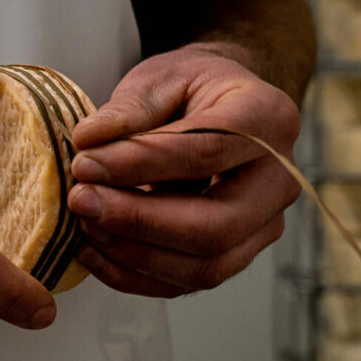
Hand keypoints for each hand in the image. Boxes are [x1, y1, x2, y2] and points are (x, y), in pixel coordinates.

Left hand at [65, 43, 300, 296]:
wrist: (218, 107)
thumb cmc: (190, 87)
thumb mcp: (160, 77)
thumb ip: (128, 108)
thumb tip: (88, 142)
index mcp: (268, 117)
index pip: (206, 150)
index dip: (140, 163)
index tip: (84, 164)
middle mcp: (279, 179)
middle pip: (216, 225)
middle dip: (139, 221)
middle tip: (80, 202)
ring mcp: (264, 224)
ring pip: (206, 266)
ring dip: (134, 254)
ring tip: (84, 225)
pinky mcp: (238, 253)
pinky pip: (188, 282)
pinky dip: (135, 276)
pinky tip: (93, 251)